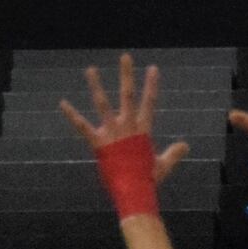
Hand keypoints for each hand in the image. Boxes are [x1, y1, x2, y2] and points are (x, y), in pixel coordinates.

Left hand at [57, 53, 190, 177]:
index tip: (152, 69)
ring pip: (103, 104)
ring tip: (90, 69)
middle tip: (124, 57)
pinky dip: (72, 115)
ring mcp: (112, 133)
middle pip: (128, 95)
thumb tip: (185, 146)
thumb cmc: (148, 180)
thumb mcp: (163, 165)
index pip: (149, 102)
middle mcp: (127, 126)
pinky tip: (62, 103)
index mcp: (142, 130)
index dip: (151, 85)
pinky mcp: (98, 143)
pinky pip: (82, 126)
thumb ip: (173, 153)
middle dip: (126, 75)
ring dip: (96, 85)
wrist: (133, 191)